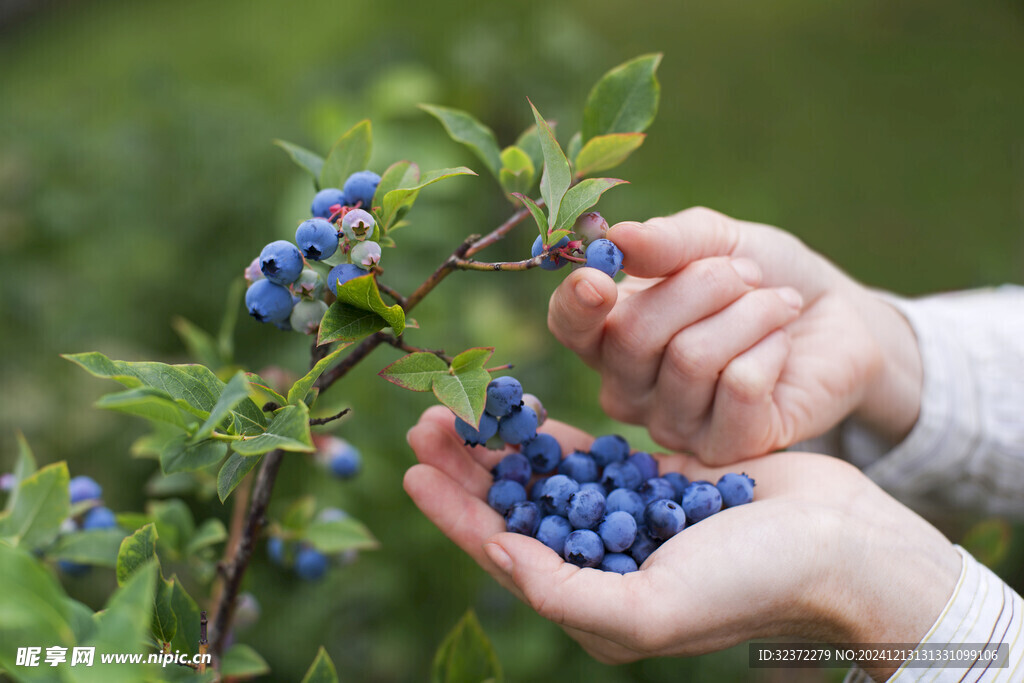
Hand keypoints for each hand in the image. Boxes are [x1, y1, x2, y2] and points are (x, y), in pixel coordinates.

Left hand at [404, 406, 959, 677]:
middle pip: (514, 510)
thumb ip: (567, 591)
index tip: (412, 470)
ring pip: (544, 479)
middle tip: (425, 421)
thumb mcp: (651, 607)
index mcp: (593, 604)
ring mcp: (626, 520)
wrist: (838, 545)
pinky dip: (552, 436)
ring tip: (459, 407)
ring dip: (501, 446)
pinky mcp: (653, 482)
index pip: (502, 554)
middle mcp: (601, 563)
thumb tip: (499, 555)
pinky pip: (588, 456)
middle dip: (467, 469)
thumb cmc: (751, 584)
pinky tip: (521, 411)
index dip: (453, 513)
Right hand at [548, 207, 922, 463]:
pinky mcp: (726, 448)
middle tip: (748, 274)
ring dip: (749, 313)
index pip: (569, 327)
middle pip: (634, 335)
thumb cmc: (762, 276)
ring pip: (691, 359)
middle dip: (702, 285)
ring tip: (777, 304)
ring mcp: (673, 425)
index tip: (599, 278)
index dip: (576, 305)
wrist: (835, 318)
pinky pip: (739, 387)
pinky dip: (770, 348)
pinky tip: (782, 346)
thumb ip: (667, 242)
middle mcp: (629, 388)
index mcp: (610, 333)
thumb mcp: (717, 241)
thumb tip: (617, 238)